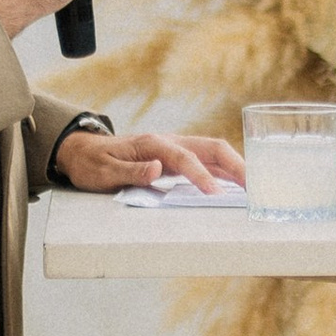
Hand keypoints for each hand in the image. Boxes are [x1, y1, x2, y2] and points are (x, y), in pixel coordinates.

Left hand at [55, 127, 246, 194]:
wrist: (82, 151)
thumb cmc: (92, 163)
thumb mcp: (104, 171)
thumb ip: (131, 171)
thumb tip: (158, 169)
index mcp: (152, 143)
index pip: (184, 158)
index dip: (201, 175)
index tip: (215, 193)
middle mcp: (168, 142)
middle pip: (211, 147)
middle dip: (234, 164)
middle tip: (253, 186)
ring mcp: (173, 148)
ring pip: (212, 153)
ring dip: (234, 167)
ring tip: (253, 187)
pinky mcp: (174, 157)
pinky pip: (205, 161)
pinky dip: (222, 172)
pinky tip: (234, 185)